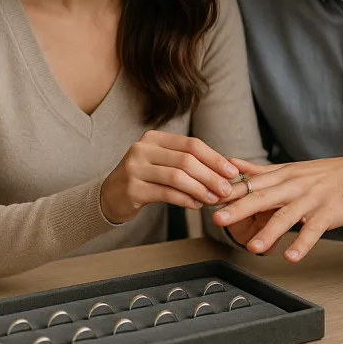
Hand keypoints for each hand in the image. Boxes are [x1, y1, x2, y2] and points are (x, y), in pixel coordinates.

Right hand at [100, 131, 238, 223]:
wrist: (110, 196)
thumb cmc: (145, 179)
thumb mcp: (163, 163)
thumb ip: (188, 163)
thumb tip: (224, 171)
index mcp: (155, 138)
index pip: (191, 144)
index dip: (214, 158)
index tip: (232, 171)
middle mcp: (143, 148)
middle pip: (186, 160)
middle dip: (211, 176)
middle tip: (227, 190)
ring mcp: (135, 167)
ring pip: (177, 177)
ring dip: (200, 189)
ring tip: (214, 199)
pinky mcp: (132, 188)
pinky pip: (166, 193)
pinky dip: (185, 200)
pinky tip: (196, 205)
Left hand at [211, 155, 342, 261]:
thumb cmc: (323, 175)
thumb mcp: (291, 169)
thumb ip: (260, 171)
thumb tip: (232, 164)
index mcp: (282, 175)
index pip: (251, 183)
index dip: (229, 192)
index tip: (206, 198)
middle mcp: (294, 186)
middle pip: (263, 197)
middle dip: (240, 208)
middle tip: (218, 219)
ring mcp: (311, 200)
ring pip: (287, 216)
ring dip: (270, 232)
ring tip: (253, 248)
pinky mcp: (328, 214)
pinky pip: (313, 231)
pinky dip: (302, 244)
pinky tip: (291, 256)